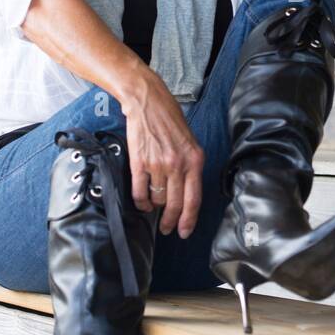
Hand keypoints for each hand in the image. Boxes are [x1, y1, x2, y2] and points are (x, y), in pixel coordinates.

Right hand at [121, 70, 204, 238]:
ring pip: (158, 199)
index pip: (194, 198)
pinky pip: (140, 192)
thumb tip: (187, 191)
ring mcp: (158, 164)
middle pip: (175, 204)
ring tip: (153, 210)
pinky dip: (141, 202)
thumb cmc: (170, 119)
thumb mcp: (190, 141)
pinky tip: (143, 204)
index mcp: (195, 160)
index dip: (189, 219)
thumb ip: (191, 166)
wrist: (148, 102)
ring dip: (155, 208)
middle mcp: (178, 164)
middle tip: (167, 229)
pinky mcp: (139, 162)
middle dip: (171, 221)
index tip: (184, 232)